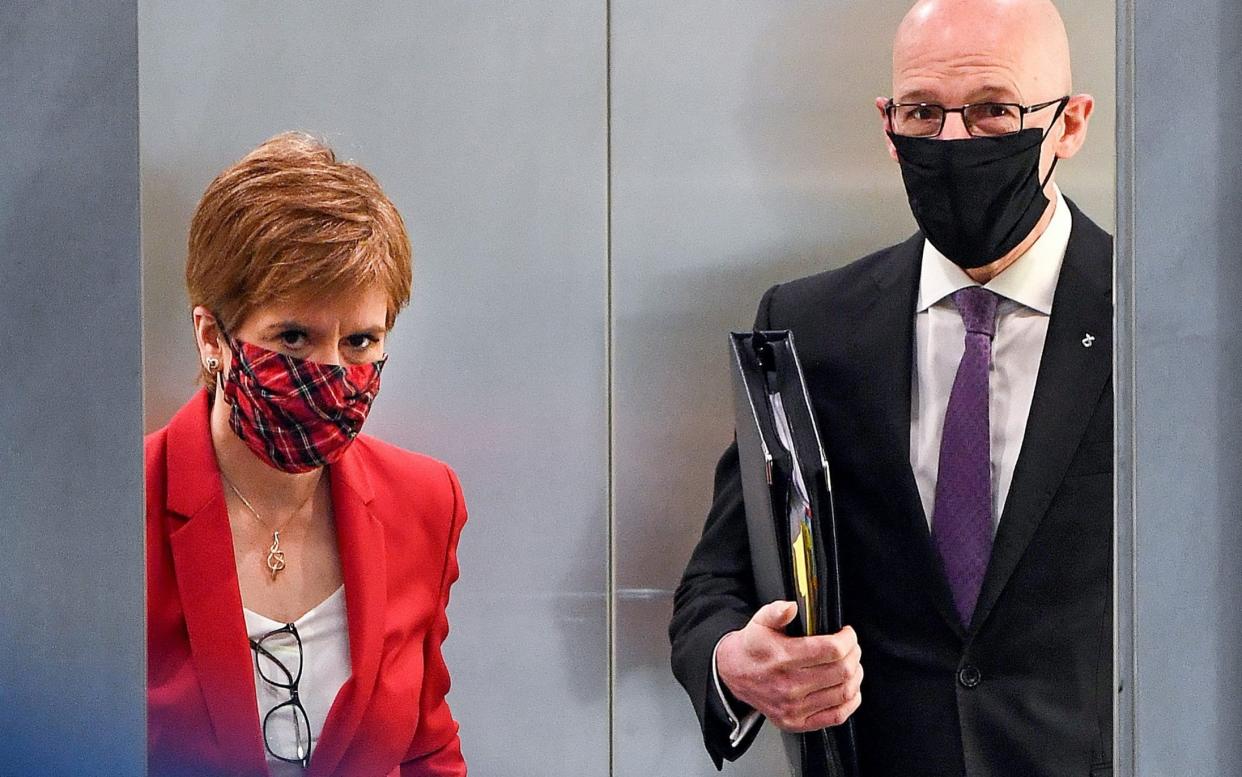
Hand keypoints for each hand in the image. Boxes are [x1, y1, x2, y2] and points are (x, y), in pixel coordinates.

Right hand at [716, 601, 862, 732]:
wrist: (733, 674)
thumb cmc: (752, 648)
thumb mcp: (759, 622)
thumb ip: (775, 612)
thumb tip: (790, 608)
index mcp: (783, 658)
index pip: (831, 650)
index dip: (847, 639)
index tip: (847, 633)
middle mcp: (789, 685)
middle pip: (841, 671)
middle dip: (854, 654)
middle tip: (851, 647)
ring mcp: (794, 707)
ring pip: (843, 692)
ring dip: (855, 675)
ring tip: (851, 664)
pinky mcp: (797, 722)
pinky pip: (836, 715)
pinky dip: (850, 701)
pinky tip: (848, 688)